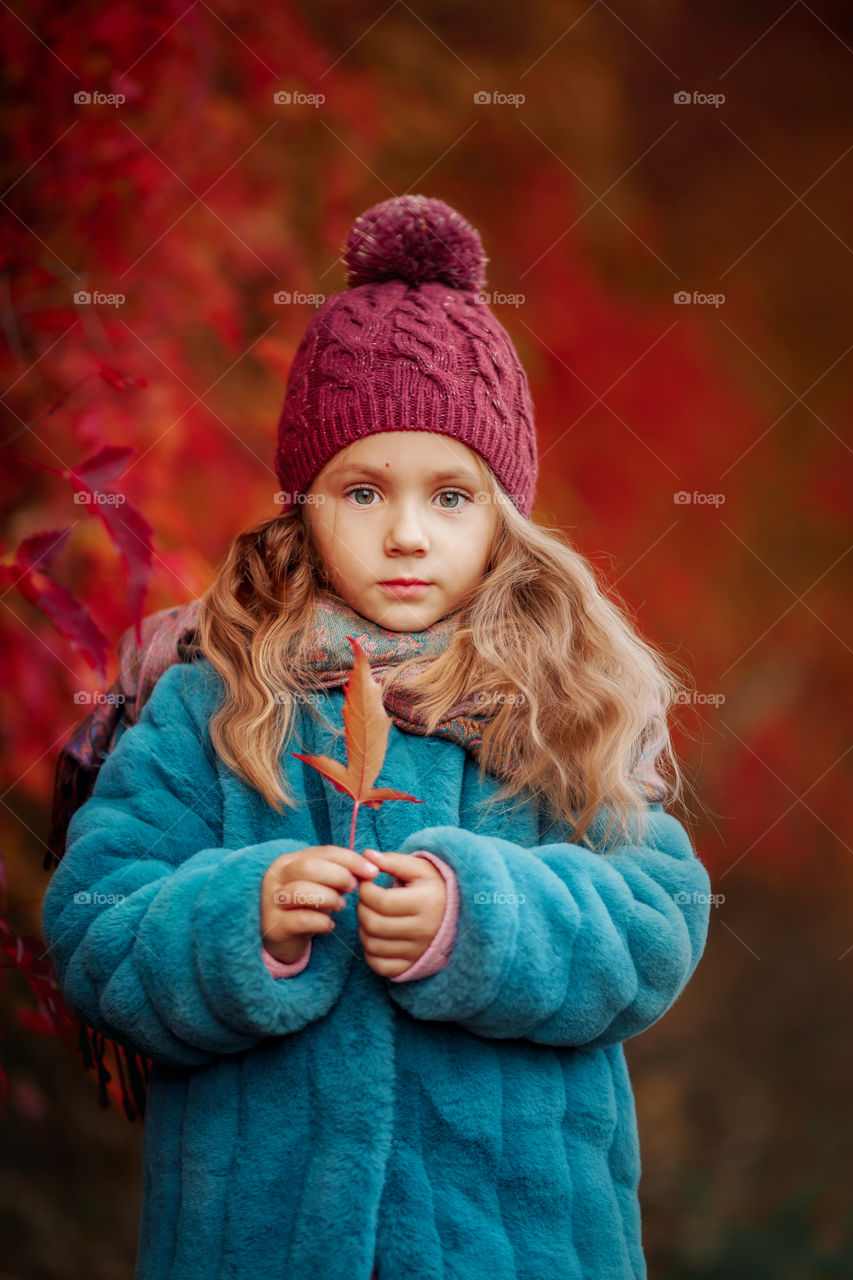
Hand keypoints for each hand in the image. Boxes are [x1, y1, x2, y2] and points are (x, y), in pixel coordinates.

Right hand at [261, 845, 379, 963]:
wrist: (283, 939)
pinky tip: (330, 926)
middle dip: (337, 876)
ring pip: (300, 890)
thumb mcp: (324, 886)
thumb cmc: (307, 906)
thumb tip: (370, 868)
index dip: (350, 859)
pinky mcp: (274, 925)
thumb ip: (342, 874)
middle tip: (352, 888)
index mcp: (290, 861)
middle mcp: (276, 877)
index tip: (373, 872)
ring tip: (341, 905)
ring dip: (328, 897)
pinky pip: (300, 919)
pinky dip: (320, 922)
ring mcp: (271, 900)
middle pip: (308, 867)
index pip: (323, 852)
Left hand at [357, 849, 446, 977]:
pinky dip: (370, 952)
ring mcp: (418, 952)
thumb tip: (366, 855)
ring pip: (372, 945)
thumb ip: (393, 861)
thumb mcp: (419, 868)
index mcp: (427, 903)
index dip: (365, 890)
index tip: (367, 882)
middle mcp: (424, 931)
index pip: (381, 901)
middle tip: (367, 899)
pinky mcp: (412, 967)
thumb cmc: (434, 887)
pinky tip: (377, 935)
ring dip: (364, 928)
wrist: (459, 915)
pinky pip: (379, 965)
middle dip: (362, 908)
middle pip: (373, 924)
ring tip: (372, 914)